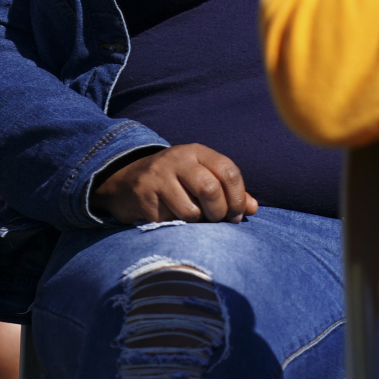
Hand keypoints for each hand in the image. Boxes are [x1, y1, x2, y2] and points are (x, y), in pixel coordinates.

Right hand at [90, 144, 257, 224]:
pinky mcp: (143, 197)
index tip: (237, 214)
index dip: (238, 197)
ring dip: (197, 223)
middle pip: (211, 190)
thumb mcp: (200, 176)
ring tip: (193, 219)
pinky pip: (169, 221)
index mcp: (197, 152)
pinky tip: (171, 219)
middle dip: (219, 213)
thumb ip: (228, 191)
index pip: (229, 171)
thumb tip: (253, 208)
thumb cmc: (174, 181)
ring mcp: (158, 177)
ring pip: (191, 211)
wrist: (125, 181)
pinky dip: (176, 226)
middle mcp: (178, 160)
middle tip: (217, 220)